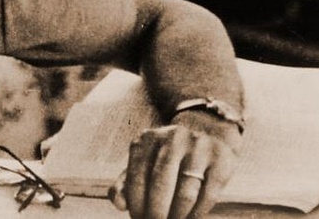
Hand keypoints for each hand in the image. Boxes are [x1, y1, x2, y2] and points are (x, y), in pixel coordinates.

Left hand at [109, 111, 242, 218]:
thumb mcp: (144, 161)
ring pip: (185, 194)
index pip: (137, 177)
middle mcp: (173, 139)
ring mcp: (199, 148)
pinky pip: (208, 195)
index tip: (137, 218)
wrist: (207, 132)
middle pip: (160, 186)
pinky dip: (196, 213)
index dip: (136, 204)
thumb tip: (119, 204)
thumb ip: (125, 183)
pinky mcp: (222, 159)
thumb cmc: (167, 156)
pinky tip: (189, 218)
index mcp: (148, 139)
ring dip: (176, 216)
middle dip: (155, 214)